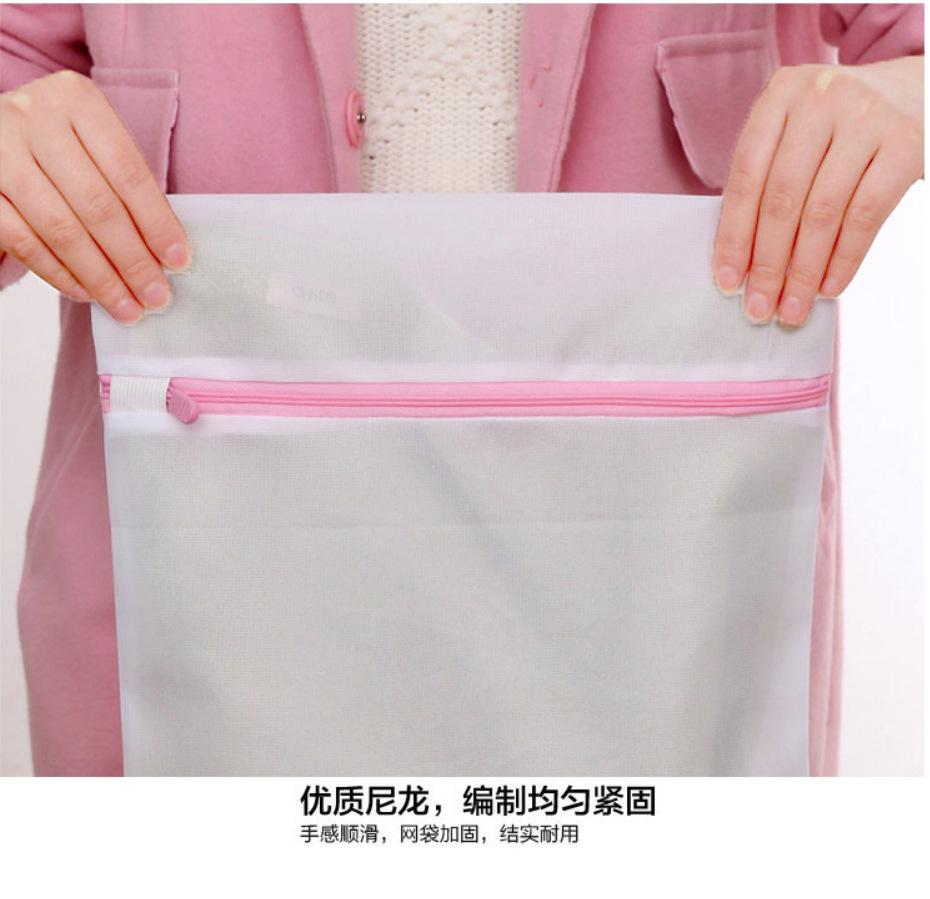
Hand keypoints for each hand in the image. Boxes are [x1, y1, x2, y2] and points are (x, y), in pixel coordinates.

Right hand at [0, 70, 190, 323]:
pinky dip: (59, 274)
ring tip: (128, 307)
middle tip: (156, 297)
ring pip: (60, 228)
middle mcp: (32, 117)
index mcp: (76, 99)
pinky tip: (86, 294)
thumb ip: (125, 187)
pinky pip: (23, 241)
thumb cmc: (60, 147)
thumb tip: (166, 255)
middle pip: (97, 204)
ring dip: (100, 277)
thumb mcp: (94, 145)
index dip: (157, 223)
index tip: (180, 263)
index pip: (128, 172)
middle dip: (133, 260)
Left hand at [713, 55, 922, 326]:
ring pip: (822, 212)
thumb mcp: (799, 129)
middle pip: (781, 198)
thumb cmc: (842, 125)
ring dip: (803, 271)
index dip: (733, 236)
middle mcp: (821, 99)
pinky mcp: (906, 143)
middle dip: (766, 263)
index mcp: (782, 93)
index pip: (745, 176)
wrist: (921, 90)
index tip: (727, 282)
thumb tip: (741, 262)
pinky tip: (829, 287)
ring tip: (792, 308)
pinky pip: (866, 215)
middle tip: (758, 308)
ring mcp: (866, 118)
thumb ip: (768, 176)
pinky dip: (844, 258)